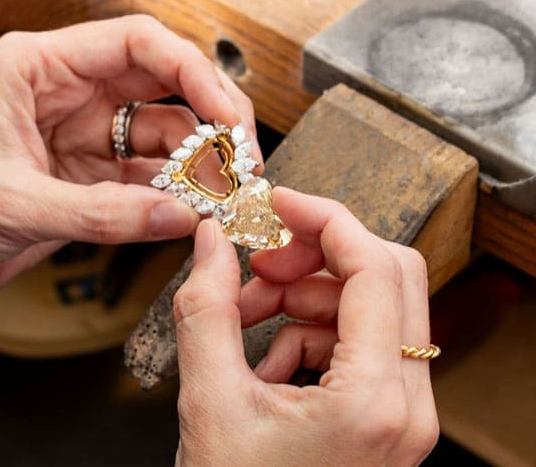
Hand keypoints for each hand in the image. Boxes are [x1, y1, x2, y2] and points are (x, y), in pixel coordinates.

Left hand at [0, 15, 260, 299]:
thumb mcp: (12, 203)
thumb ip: (101, 214)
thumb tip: (182, 217)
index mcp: (43, 68)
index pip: (138, 45)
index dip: (193, 74)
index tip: (228, 115)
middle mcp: (72, 97)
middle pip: (165, 90)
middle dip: (210, 120)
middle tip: (244, 157)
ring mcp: (87, 140)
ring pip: (163, 141)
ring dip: (197, 167)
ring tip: (226, 192)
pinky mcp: (92, 181)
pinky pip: (148, 184)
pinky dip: (174, 198)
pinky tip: (195, 212)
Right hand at [173, 188, 438, 465]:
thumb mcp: (209, 402)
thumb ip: (206, 308)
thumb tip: (212, 241)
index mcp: (375, 401)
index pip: (375, 267)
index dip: (325, 218)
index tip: (279, 201)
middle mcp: (409, 406)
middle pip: (385, 277)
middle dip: (314, 256)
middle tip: (259, 262)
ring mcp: (404, 412)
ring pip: (368, 306)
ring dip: (304, 296)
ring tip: (247, 318)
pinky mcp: (388, 414)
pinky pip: (355, 340)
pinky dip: (309, 332)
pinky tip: (265, 360)